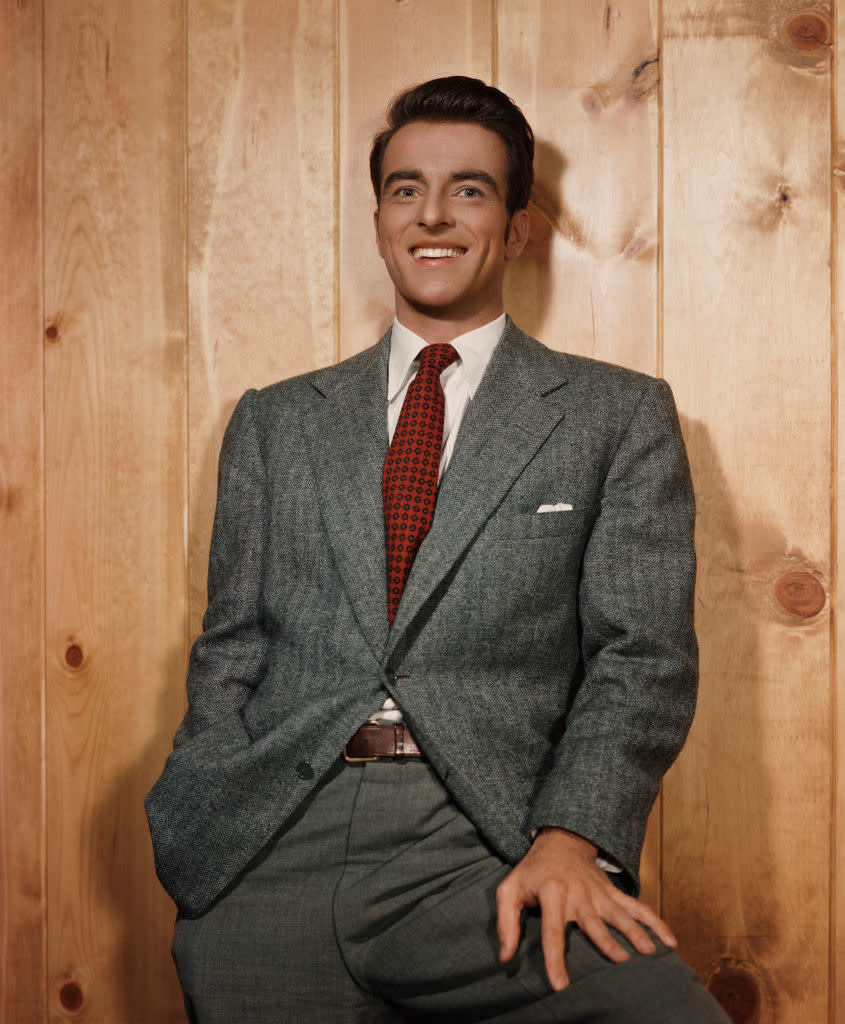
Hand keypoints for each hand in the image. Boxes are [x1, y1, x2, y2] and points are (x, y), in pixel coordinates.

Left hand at [496, 827, 676, 990]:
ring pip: (619, 914)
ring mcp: (599, 892)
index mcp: (552, 894)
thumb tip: (505, 957)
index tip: (561, 985)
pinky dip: (655, 921)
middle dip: (607, 942)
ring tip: (650, 952)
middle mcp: (578, 893)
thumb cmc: (532, 872)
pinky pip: (636, 906)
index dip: (555, 959)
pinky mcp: (612, 892)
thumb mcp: (510, 890)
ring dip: (635, 931)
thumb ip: (506, 923)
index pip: (552, 932)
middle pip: (593, 922)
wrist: (559, 841)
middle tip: (621, 963)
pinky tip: (670, 940)